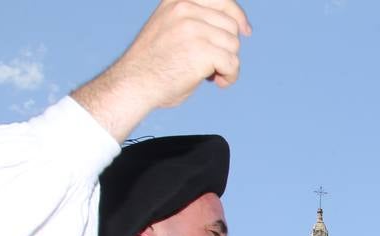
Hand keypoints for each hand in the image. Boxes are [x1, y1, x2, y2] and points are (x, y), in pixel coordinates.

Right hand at [72, 0, 253, 141]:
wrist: (134, 83)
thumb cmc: (153, 64)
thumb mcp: (170, 28)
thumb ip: (195, 22)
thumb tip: (232, 29)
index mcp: (177, 1)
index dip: (237, 15)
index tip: (245, 30)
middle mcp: (185, 9)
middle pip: (230, 26)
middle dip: (228, 48)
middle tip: (215, 65)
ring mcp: (193, 28)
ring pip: (233, 45)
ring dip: (228, 64)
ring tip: (212, 75)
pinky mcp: (202, 50)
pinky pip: (232, 63)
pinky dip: (230, 76)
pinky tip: (216, 82)